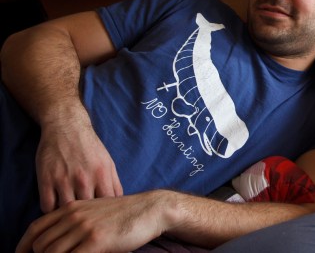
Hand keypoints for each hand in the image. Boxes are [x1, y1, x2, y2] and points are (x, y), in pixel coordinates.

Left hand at [16, 192, 167, 252]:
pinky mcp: (97, 240)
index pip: (36, 228)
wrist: (150, 209)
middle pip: (41, 244)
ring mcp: (85, 228)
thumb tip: (57, 241)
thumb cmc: (125, 214)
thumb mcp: (96, 211)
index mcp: (72, 208)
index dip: (23, 247)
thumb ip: (76, 221)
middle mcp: (74, 215)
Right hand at [36, 111, 122, 212]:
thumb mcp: (108, 163)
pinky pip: (47, 207)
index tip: (102, 220)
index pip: (107, 206)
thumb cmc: (90, 148)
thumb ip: (114, 184)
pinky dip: (51, 211)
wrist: (67, 126)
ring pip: (65, 212)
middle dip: (85, 221)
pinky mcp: (45, 179)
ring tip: (68, 218)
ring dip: (66, 217)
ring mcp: (64, 179)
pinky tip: (55, 208)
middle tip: (83, 224)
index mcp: (102, 175)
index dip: (105, 217)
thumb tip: (120, 205)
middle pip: (86, 212)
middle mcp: (84, 178)